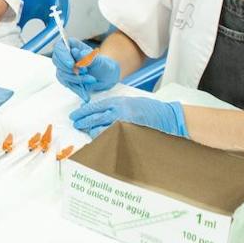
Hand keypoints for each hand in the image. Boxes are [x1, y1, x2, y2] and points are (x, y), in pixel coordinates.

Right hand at [52, 40, 119, 101]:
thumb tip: (76, 53)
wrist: (105, 76)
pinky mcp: (66, 80)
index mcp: (71, 46)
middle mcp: (65, 56)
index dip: (63, 55)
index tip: (71, 64)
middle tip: (85, 71)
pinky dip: (77, 89)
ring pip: (62, 74)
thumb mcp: (99, 60)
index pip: (59, 47)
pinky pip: (68, 85)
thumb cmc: (102, 65)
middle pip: (57, 61)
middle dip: (70, 69)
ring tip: (92, 79)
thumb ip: (88, 56)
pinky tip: (85, 94)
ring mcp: (64, 69)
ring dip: (77, 79)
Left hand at [69, 97, 187, 139]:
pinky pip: (111, 138)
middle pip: (94, 118)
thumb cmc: (150, 109)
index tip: (75, 115)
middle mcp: (119, 111)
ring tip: (89, 133)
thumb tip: (99, 113)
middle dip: (83, 122)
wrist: (168, 116)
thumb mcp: (130, 102)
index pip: (96, 106)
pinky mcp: (128, 134)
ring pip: (100, 129)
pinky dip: (104, 140)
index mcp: (119, 102)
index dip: (83, 111)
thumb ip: (116, 106)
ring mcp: (124, 123)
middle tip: (76, 124)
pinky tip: (101, 140)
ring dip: (92, 132)